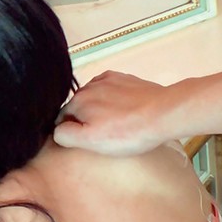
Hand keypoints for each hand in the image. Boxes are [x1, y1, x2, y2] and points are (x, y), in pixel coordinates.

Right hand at [54, 71, 172, 155]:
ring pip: (94, 98)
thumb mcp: (90, 141)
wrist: (164, 113)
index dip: (73, 133)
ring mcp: (108, 80)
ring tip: (117, 124)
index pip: (62, 120)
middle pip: (78, 108)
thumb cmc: (129, 131)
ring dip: (100, 110)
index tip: (89, 141)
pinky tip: (124, 111)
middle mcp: (89, 86)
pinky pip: (110, 90)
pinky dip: (112, 100)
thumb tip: (56, 130)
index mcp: (77, 101)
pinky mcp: (125, 79)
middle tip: (105, 135)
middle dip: (86, 120)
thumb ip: (64, 135)